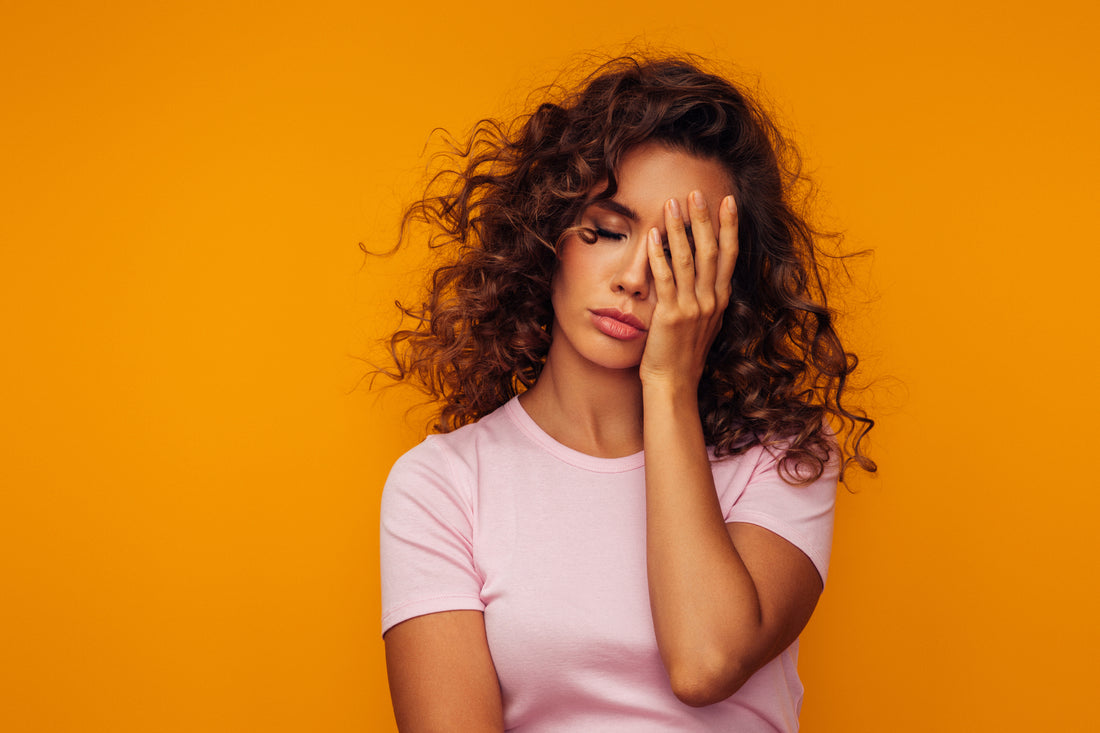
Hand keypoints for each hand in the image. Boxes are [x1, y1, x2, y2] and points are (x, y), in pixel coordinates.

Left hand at [639, 190, 738, 388]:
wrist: (674, 383)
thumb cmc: (684, 354)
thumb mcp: (704, 323)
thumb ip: (707, 298)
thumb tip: (708, 277)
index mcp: (720, 299)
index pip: (729, 255)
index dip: (730, 226)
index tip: (729, 200)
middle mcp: (711, 300)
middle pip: (710, 250)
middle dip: (704, 218)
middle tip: (697, 191)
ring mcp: (692, 308)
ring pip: (687, 259)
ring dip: (679, 229)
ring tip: (672, 204)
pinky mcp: (671, 315)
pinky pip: (665, 278)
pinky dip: (658, 255)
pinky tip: (651, 235)